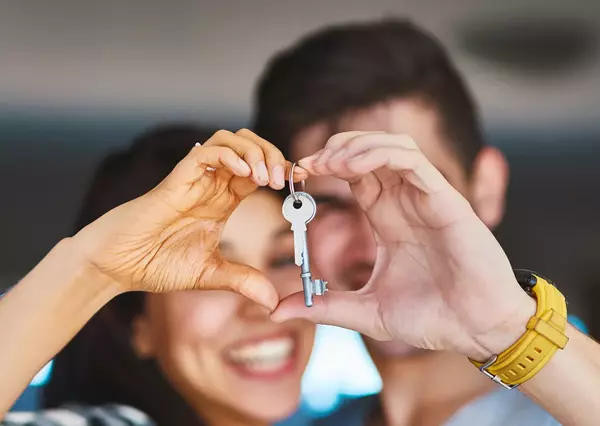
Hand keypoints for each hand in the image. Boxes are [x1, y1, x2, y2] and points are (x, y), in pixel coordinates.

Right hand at [71, 129, 305, 310]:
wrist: (118, 266)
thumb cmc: (156, 264)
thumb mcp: (210, 274)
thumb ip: (242, 281)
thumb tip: (273, 301)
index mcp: (223, 201)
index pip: (259, 171)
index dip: (282, 169)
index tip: (301, 179)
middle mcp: (212, 185)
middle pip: (249, 146)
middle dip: (272, 154)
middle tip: (283, 178)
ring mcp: (194, 180)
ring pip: (229, 141)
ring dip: (254, 151)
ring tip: (265, 177)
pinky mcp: (175, 181)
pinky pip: (205, 154)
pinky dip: (228, 156)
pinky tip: (243, 174)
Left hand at [271, 131, 534, 359]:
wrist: (477, 331)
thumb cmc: (431, 317)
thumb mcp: (366, 311)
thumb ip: (324, 306)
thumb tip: (277, 310)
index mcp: (388, 218)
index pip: (354, 174)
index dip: (324, 167)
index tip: (296, 175)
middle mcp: (406, 201)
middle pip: (368, 151)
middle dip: (334, 149)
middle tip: (306, 165)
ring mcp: (427, 197)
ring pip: (391, 147)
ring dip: (355, 146)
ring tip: (327, 162)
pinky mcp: (446, 200)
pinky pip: (412, 161)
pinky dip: (380, 155)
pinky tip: (351, 167)